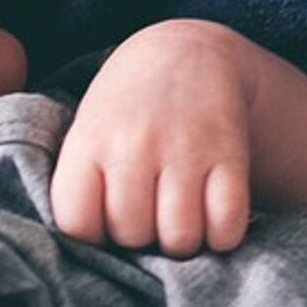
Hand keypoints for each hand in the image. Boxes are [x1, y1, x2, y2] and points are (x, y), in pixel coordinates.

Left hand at [52, 22, 256, 255]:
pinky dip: (222, 236)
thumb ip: (80, 185)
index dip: (91, 235)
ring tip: (177, 221)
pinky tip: (212, 219)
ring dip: (181, 242)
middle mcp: (135, 145)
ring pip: (180, 237)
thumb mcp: (88, 132)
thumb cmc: (127, 110)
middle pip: (131, 234)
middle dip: (139, 239)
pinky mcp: (229, 154)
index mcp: (91, 141)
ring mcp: (184, 149)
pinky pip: (227, 225)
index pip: (77, 223)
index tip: (104, 220)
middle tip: (147, 216)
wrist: (186, 55)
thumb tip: (88, 251)